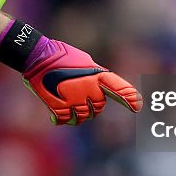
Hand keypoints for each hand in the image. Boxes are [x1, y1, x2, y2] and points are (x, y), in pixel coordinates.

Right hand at [22, 39, 142, 125]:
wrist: (37, 57)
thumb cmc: (60, 55)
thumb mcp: (84, 60)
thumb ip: (94, 75)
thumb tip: (99, 89)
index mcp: (96, 76)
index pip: (117, 88)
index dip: (128, 97)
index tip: (138, 106)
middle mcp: (88, 89)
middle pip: (98, 108)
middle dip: (91, 105)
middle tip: (78, 95)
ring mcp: (73, 99)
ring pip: (82, 117)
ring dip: (76, 113)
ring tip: (66, 101)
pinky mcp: (58, 107)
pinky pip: (66, 120)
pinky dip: (62, 119)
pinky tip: (55, 114)